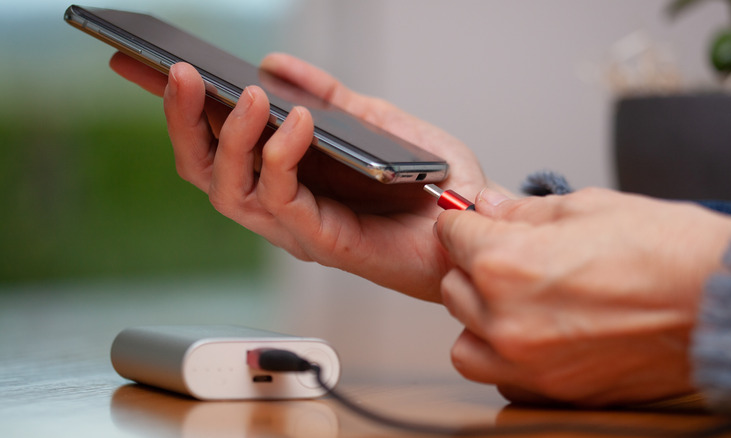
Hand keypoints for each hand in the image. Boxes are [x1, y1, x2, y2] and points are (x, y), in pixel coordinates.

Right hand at [109, 52, 487, 301]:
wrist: (474, 223)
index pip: (215, 144)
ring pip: (230, 190)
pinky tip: (296, 121)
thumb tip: (274, 63)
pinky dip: (281, 156)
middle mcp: (281, 204)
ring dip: (231, 138)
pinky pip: (282, 199)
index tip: (143, 64)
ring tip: (247, 95)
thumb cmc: (427, 181)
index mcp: (285, 176)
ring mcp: (297, 226)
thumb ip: (325, 95)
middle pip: (205, 170)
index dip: (177, 109)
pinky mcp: (322, 239)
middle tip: (178, 72)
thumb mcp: (374, 121)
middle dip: (183, 120)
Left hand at [434, 187, 730, 404]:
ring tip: (511, 300)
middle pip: (451, 289)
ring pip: (464, 342)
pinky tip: (532, 333)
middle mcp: (506, 320)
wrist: (721, 302)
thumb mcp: (587, 206)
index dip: (463, 223)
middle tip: (504, 256)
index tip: (474, 223)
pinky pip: (499, 376)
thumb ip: (524, 211)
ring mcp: (527, 363)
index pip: (451, 237)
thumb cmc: (666, 251)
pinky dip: (504, 356)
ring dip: (477, 318)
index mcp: (507, 265)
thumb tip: (491, 207)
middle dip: (472, 267)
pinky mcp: (553, 391)